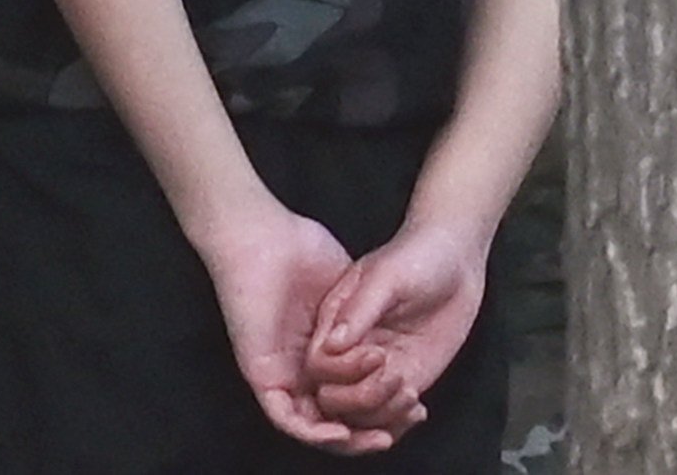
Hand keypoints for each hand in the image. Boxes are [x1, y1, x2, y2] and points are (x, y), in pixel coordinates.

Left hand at [195, 203, 409, 455]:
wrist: (260, 235)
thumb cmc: (300, 249)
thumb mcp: (350, 289)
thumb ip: (368, 318)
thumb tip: (396, 347)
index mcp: (323, 350)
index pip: (355, 394)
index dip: (385, 406)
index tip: (417, 405)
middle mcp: (301, 367)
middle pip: (338, 417)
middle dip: (373, 428)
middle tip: (407, 421)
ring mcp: (279, 373)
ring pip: (314, 427)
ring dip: (349, 439)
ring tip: (381, 436)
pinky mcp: (259, 373)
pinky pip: (285, 417)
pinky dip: (313, 432)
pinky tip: (341, 431)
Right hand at [305, 220, 488, 438]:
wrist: (453, 261)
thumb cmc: (416, 258)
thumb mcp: (386, 278)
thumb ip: (358, 310)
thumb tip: (334, 344)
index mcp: (333, 321)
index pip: (318, 364)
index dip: (341, 373)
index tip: (377, 356)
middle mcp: (348, 349)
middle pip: (332, 396)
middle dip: (361, 399)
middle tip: (397, 377)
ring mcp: (375, 367)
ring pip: (359, 413)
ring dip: (384, 413)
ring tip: (410, 393)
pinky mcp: (402, 377)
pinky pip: (387, 414)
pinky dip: (399, 422)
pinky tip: (417, 408)